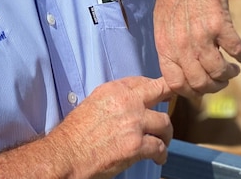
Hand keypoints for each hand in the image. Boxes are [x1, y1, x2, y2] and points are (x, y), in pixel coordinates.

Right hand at [44, 77, 173, 178]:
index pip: (141, 81)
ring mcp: (134, 123)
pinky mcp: (137, 145)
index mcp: (114, 90)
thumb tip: (129, 105)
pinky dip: (162, 154)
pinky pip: (160, 147)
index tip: (157, 94)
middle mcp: (127, 102)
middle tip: (174, 101)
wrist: (67, 155)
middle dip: (170, 95)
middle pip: (160, 90)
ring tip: (163, 140)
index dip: (152, 88)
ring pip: (165, 122)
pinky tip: (159, 158)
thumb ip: (114, 101)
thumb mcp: (92, 104)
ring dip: (166, 133)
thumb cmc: (74, 134)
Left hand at [153, 0, 240, 100]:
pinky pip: (236, 50)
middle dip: (213, 87)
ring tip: (233, 70)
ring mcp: (200, 34)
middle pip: (199, 83)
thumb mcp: (163, 24)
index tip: (201, 89)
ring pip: (218, 71)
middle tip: (221, 81)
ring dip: (229, 75)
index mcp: (164, 46)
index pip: (176, 84)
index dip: (190, 92)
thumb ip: (171, 49)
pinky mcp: (219, 23)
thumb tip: (182, 74)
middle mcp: (180, 44)